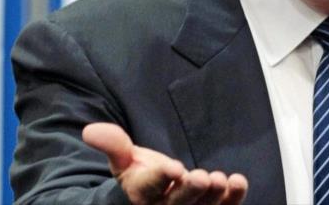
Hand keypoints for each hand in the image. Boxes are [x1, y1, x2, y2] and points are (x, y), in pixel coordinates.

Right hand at [82, 123, 247, 204]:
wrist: (152, 196)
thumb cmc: (138, 176)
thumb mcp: (123, 161)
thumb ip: (114, 145)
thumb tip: (90, 130)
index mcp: (140, 194)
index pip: (148, 188)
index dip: (160, 178)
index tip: (173, 167)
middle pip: (178, 204)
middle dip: (190, 191)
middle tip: (201, 177)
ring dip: (214, 196)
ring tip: (221, 179)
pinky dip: (232, 199)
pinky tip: (238, 182)